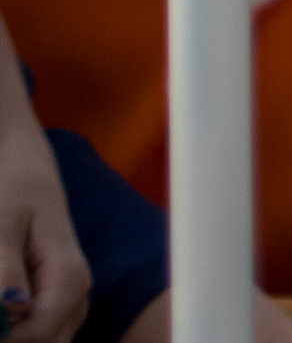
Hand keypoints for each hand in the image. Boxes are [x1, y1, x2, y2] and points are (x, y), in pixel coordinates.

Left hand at [0, 84, 85, 342]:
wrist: (26, 172)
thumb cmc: (14, 189)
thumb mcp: (3, 222)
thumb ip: (5, 267)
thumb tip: (10, 311)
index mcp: (71, 279)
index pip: (33, 335)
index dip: (0, 334)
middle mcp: (77, 302)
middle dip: (8, 332)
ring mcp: (68, 309)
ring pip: (36, 342)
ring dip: (10, 330)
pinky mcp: (53, 310)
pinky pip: (35, 335)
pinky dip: (13, 328)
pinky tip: (1, 309)